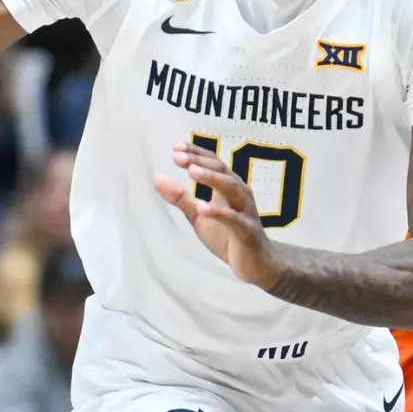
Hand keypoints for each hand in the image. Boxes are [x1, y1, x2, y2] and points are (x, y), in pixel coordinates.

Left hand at [152, 143, 277, 288]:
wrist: (256, 264)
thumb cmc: (228, 236)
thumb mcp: (198, 216)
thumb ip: (180, 198)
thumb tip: (156, 178)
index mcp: (229, 187)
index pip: (213, 164)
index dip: (196, 153)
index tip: (176, 147)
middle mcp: (240, 194)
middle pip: (222, 171)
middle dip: (200, 162)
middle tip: (179, 157)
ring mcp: (245, 212)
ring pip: (232, 189)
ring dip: (212, 179)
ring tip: (192, 172)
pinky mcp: (247, 232)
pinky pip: (234, 220)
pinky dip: (219, 213)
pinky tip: (203, 208)